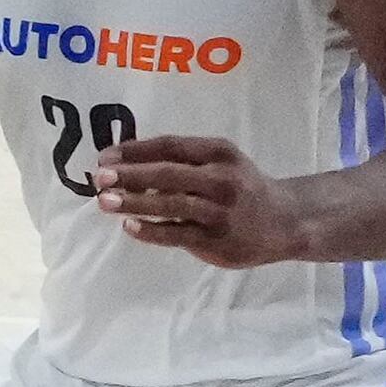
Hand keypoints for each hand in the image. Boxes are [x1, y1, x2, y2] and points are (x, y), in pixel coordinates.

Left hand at [90, 130, 310, 267]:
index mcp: (218, 152)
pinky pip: (178, 234)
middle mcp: (221, 178)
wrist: (286, 221)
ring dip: (134, 201)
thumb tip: (127, 163)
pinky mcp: (218, 240)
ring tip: (104, 201)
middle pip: (168, 173)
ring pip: (171, 204)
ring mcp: (220, 211)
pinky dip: (152, 230)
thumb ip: (184, 160)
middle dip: (130, 174)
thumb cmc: (242, 187)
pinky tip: (129, 226)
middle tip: (99, 176)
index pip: (170, 146)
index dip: (135, 150)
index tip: (105, 156)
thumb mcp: (222, 161)